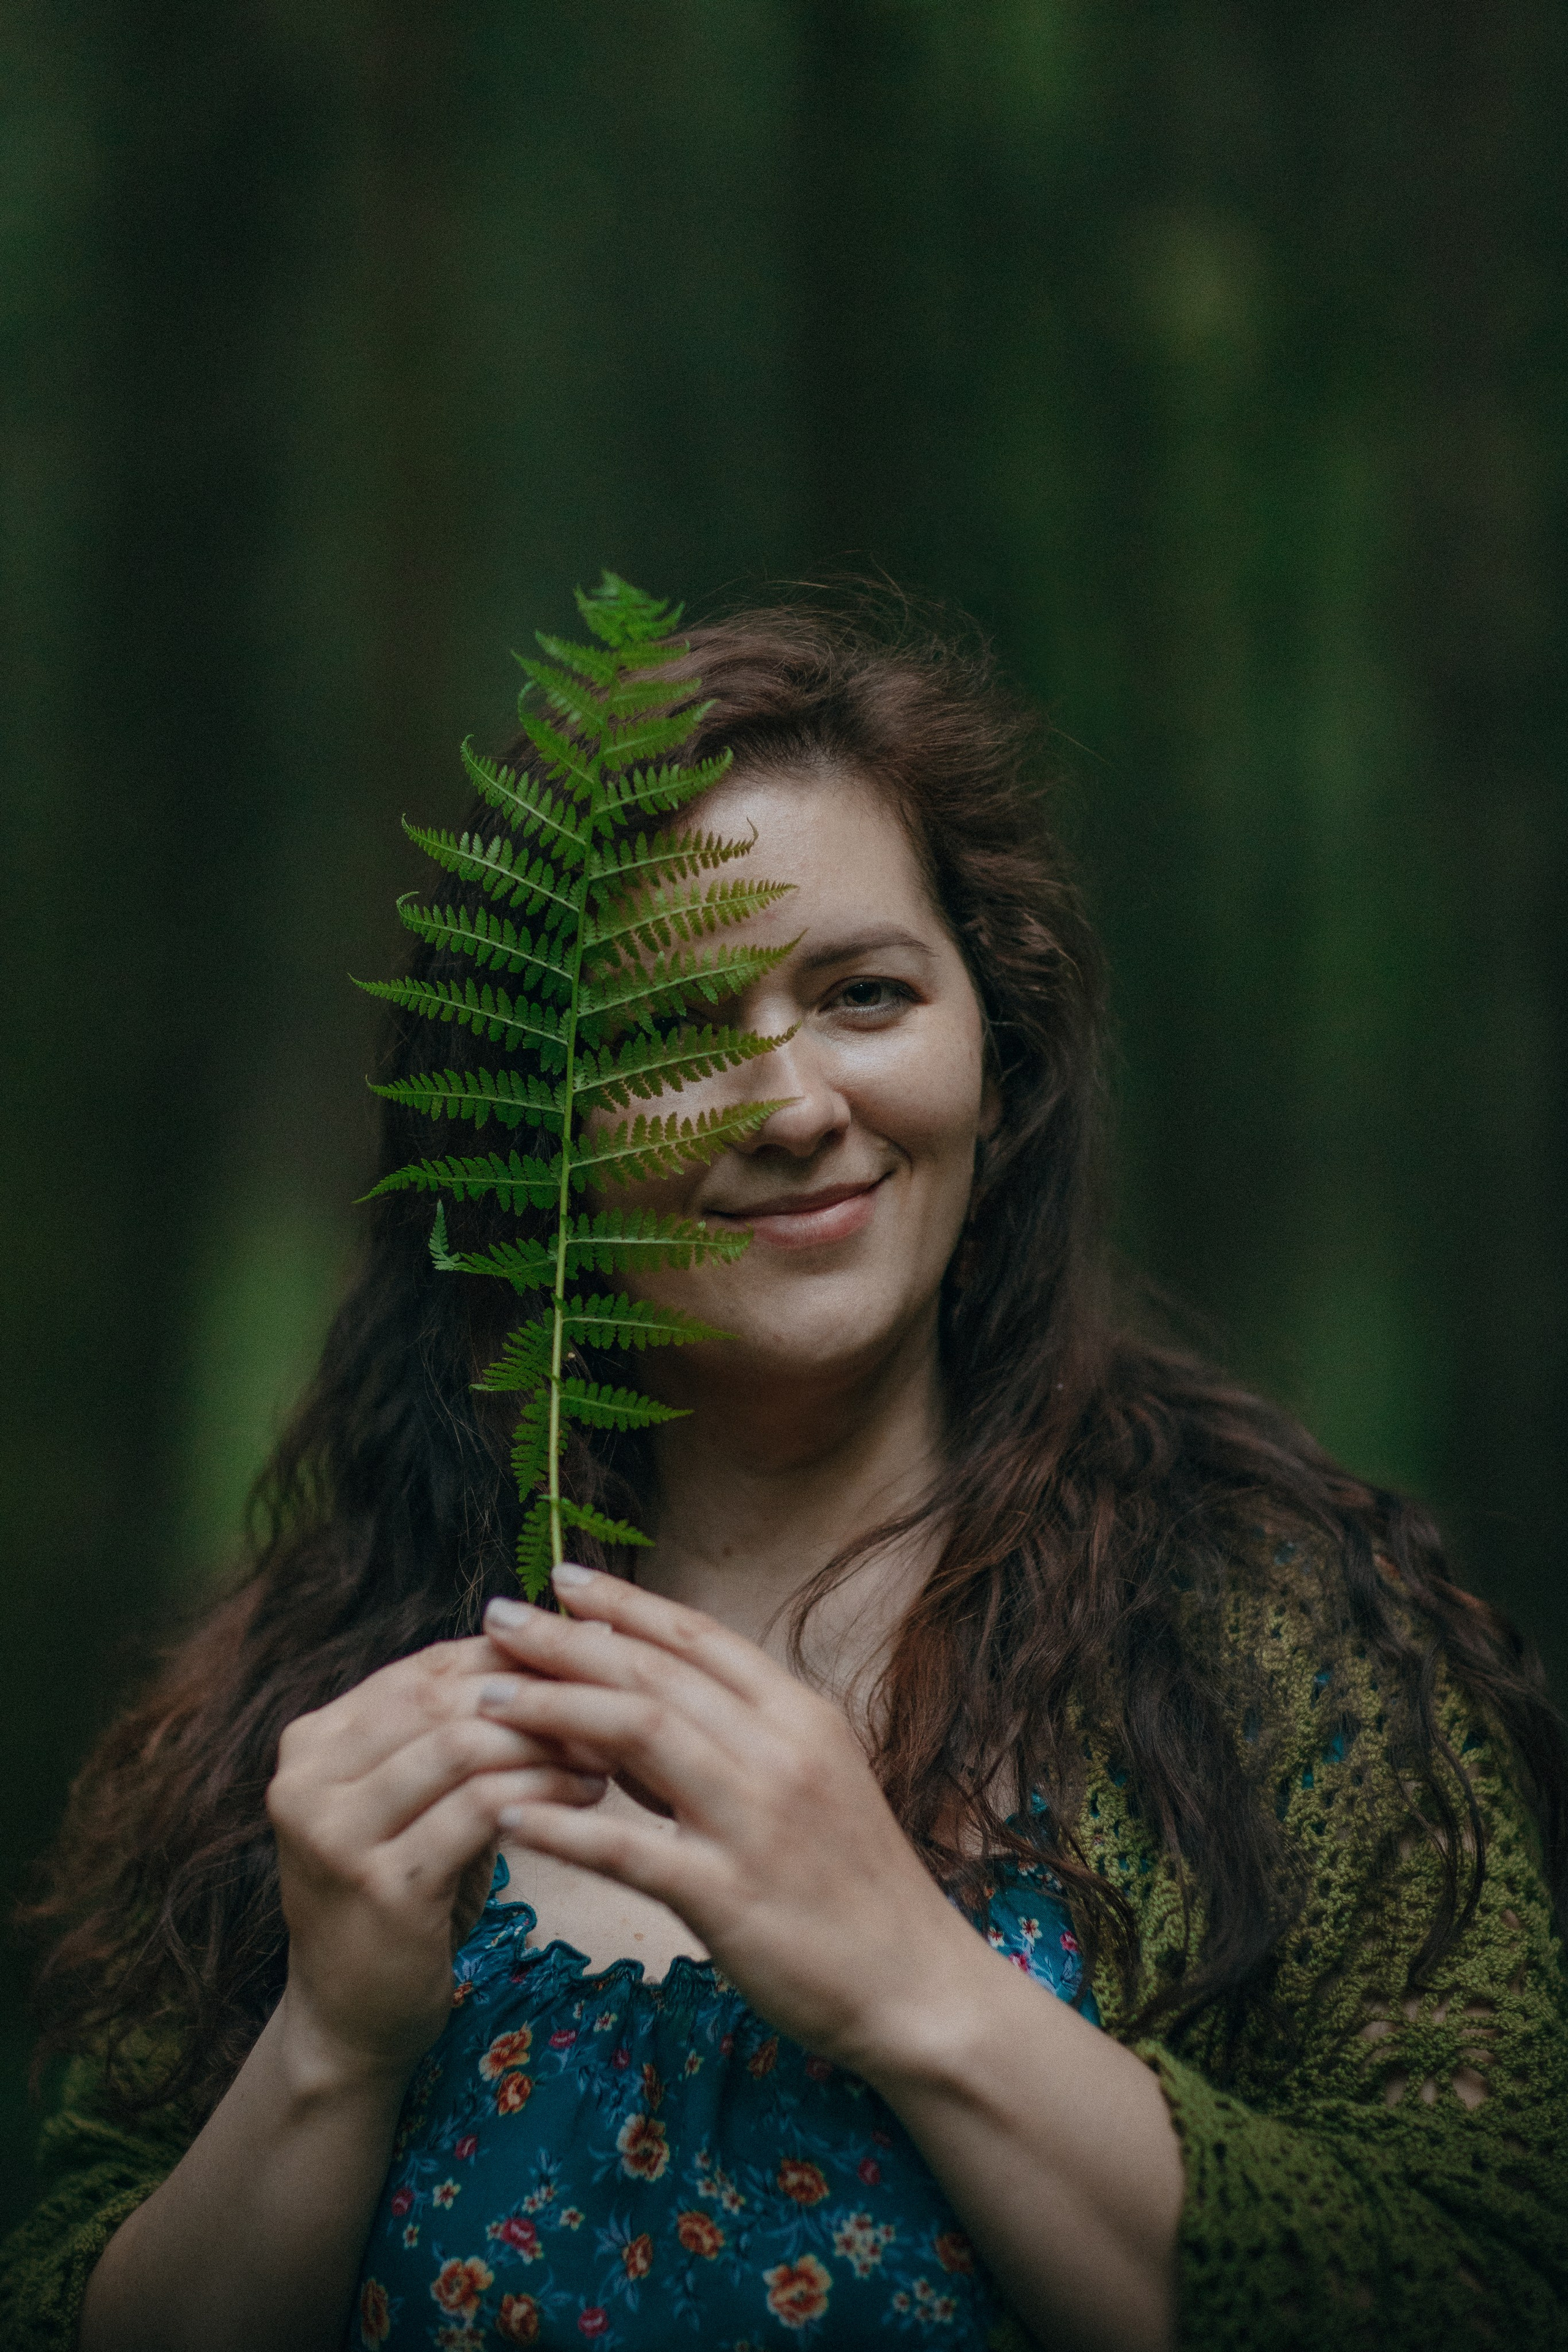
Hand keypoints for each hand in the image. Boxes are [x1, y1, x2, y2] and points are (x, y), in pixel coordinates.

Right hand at [266, 1634, 607, 2087]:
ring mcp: (334, 1833)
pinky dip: (542, 1793)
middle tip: (612, 1698)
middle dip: (536, 1694)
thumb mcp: (413, 1799)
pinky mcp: (380, 1886)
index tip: (590, 1654)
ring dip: (547, 1742)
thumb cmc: (402, 1891)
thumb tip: (552, 1644)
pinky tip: (586, 1798)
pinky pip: (480, 1810)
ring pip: (463, 1746)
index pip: (425, 1669)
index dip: (511, 1656)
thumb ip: (451, 1727)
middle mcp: (306, 1777)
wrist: (351, 2017)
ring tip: (605, 1752)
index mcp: (313, 1739)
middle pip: (443, 1699)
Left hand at [477, 1568, 980, 2067]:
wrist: (917, 1984)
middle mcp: (780, 1753)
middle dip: (566, 1639)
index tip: (560, 1578)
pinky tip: (508, 1817)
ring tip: (484, 1697)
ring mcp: (756, 1822)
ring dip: (552, 1709)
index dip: (624, 1602)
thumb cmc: (855, 1885)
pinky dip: (563, 1829)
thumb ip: (731, 1740)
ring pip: (637, 1735)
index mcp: (800, 1716)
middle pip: (655, 1673)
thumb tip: (630, 1710)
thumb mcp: (811, 1782)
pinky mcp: (730, 1898)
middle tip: (497, 1617)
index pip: (697, 1637)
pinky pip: (630, 1850)